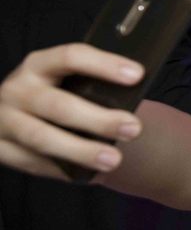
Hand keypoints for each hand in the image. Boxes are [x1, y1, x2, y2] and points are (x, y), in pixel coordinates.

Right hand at [0, 44, 145, 179]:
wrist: (18, 113)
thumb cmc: (56, 93)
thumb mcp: (68, 80)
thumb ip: (92, 84)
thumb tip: (133, 94)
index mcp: (38, 65)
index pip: (70, 57)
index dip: (104, 65)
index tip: (137, 75)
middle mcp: (16, 89)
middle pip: (58, 105)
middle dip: (99, 119)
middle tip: (133, 128)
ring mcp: (4, 121)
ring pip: (42, 138)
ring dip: (80, 150)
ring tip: (113, 160)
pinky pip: (31, 162)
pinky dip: (62, 169)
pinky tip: (87, 172)